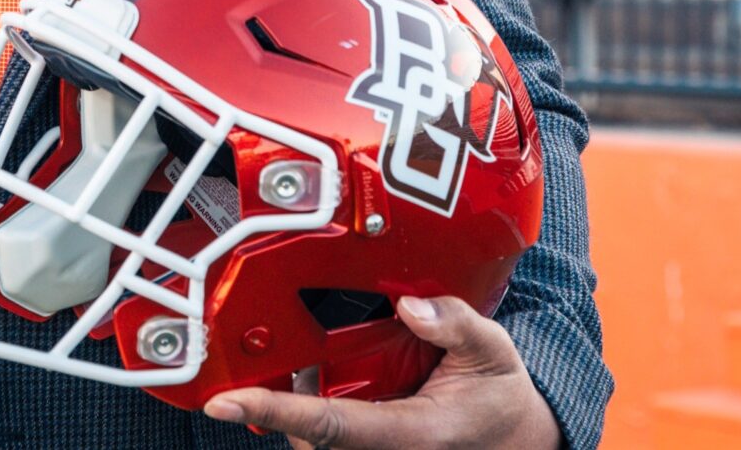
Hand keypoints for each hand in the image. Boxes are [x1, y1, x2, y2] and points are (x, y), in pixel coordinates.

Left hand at [201, 296, 560, 449]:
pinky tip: (337, 376)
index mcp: (411, 433)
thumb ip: (456, 324)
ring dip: (302, 401)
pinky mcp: (367, 447)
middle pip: (305, 432)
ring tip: (328, 363)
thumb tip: (410, 305)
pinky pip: (325, 433)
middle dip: (286, 397)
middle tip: (294, 353)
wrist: (516, 438)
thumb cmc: (499, 398)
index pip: (329, 425)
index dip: (274, 412)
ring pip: (310, 435)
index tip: (225, 402)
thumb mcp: (493, 352)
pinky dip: (315, 407)